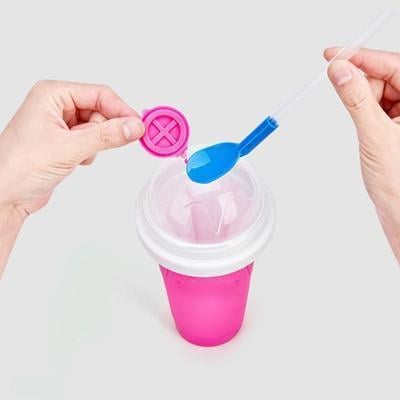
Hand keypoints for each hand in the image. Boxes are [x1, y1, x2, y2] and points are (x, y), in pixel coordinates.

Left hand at [0, 80, 144, 275]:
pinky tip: (76, 160)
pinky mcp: (65, 142)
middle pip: (100, 110)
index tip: (139, 126)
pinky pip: (92, 141)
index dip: (121, 110)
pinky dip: (90, 152)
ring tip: (79, 154)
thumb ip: (106, 136)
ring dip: (96, 143)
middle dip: (106, 130)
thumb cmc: (18, 166)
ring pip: (98, 127)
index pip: (99, 94)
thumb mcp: (69, 148)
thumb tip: (134, 127)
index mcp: (53, 94)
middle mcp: (57, 106)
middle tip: (113, 143)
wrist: (6, 195)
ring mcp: (61, 124)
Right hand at [324, 48, 399, 261]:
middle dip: (360, 80)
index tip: (335, 54)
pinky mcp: (397, 123)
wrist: (399, 209)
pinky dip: (364, 109)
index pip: (393, 65)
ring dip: (361, 98)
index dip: (362, 57)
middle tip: (338, 85)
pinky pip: (378, 105)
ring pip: (380, 90)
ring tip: (361, 122)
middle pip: (386, 75)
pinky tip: (363, 122)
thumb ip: (355, 99)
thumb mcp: (375, 135)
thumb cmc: (399, 181)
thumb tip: (340, 72)